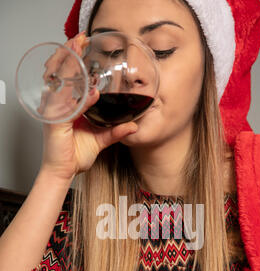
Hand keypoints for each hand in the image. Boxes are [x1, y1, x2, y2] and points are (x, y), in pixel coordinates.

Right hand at [40, 32, 137, 180]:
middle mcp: (58, 106)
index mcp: (67, 106)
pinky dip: (81, 99)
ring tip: (77, 49)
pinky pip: (69, 107)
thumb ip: (115, 131)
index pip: (68, 78)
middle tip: (79, 39)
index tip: (83, 46)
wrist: (64, 173)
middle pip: (61, 74)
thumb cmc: (75, 156)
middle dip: (70, 55)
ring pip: (61, 84)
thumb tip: (134, 126)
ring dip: (70, 65)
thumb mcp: (100, 140)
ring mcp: (55, 113)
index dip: (73, 60)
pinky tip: (91, 92)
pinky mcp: (55, 123)